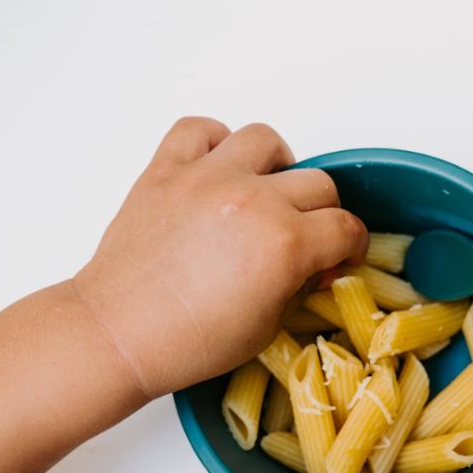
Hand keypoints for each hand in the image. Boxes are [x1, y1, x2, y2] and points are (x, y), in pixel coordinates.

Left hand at [73, 119, 367, 399]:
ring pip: (265, 141)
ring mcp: (206, 178)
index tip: (342, 256)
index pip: (345, 228)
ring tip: (266, 192)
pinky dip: (215, 143)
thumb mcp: (268, 328)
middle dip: (323, 214)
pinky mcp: (165, 170)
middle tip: (307, 236)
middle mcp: (252, 200)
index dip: (352, 246)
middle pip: (318, 184)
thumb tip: (315, 266)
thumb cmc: (189, 343)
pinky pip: (199, 129)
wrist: (120, 335)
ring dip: (277, 166)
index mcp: (285, 244)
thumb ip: (300, 286)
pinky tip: (217, 172)